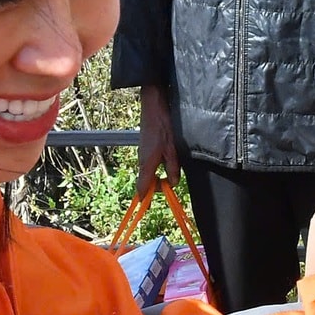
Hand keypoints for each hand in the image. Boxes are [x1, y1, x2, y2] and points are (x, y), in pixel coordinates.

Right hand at [136, 85, 178, 199]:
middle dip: (156, 187)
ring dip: (157, 176)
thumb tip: (172, 183)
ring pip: (148, 171)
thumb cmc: (163, 126)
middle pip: (146, 181)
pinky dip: (156, 166)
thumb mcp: (172, 149)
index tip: (147, 207)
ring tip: (170, 173)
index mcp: (147, 164)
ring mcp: (142, 153)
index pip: (142, 187)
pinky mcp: (144, 147)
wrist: (153, 107)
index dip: (145, 199)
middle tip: (169, 186)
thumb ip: (172, 167)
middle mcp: (141, 160)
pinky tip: (166, 160)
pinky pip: (149, 162)